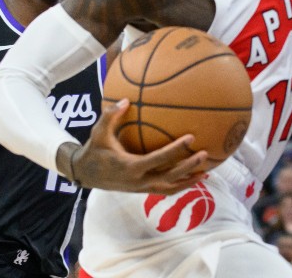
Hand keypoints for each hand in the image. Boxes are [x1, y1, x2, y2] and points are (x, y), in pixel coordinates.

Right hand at [69, 99, 208, 193]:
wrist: (85, 174)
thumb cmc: (94, 150)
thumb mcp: (98, 133)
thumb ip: (110, 116)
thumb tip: (125, 100)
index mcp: (131, 167)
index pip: (158, 159)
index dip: (175, 150)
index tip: (191, 137)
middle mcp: (139, 181)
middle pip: (169, 176)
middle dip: (188, 167)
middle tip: (204, 154)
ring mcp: (142, 188)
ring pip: (170, 187)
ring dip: (188, 181)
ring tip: (206, 172)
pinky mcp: (143, 190)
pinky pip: (165, 190)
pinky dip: (181, 186)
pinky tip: (193, 178)